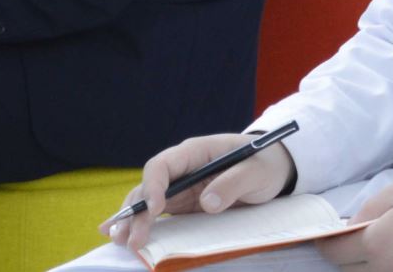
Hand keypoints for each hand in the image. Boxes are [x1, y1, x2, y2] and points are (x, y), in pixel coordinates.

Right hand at [105, 133, 295, 249]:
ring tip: (120, 241)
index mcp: (197, 151)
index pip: (163, 164)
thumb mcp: (257, 171)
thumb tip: (208, 203)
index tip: (156, 208)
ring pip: (146, 201)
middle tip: (128, 237)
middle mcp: (182, 168)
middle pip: (149, 187)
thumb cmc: (265, 163)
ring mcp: (180, 186)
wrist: (272, 168)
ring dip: (131, 220)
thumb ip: (234, 183)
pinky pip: (156, 212)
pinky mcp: (183, 202)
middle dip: (135, 211)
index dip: (154, 186)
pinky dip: (139, 222)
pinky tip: (120, 235)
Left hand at [320, 180, 392, 270]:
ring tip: (377, 246)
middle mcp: (380, 270)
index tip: (322, 238)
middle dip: (344, 254)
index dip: (324, 243)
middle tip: (352, 240)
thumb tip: (354, 226)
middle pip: (347, 269)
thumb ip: (369, 207)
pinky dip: (383, 268)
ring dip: (364, 264)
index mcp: (374, 244)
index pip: (334, 251)